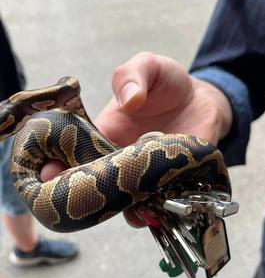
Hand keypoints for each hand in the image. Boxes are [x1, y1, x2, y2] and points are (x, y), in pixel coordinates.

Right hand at [41, 52, 233, 226]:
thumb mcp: (147, 66)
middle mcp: (121, 160)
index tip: (48, 173)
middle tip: (93, 197)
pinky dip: (160, 210)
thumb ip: (132, 76)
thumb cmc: (166, 82)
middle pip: (98, 187)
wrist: (203, 98)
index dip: (58, 166)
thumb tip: (130, 100)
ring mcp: (147, 175)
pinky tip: (160, 209)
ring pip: (130, 203)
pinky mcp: (175, 182)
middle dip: (90, 196)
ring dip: (128, 209)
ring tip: (132, 207)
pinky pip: (164, 204)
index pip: (73, 154)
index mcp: (103, 134)